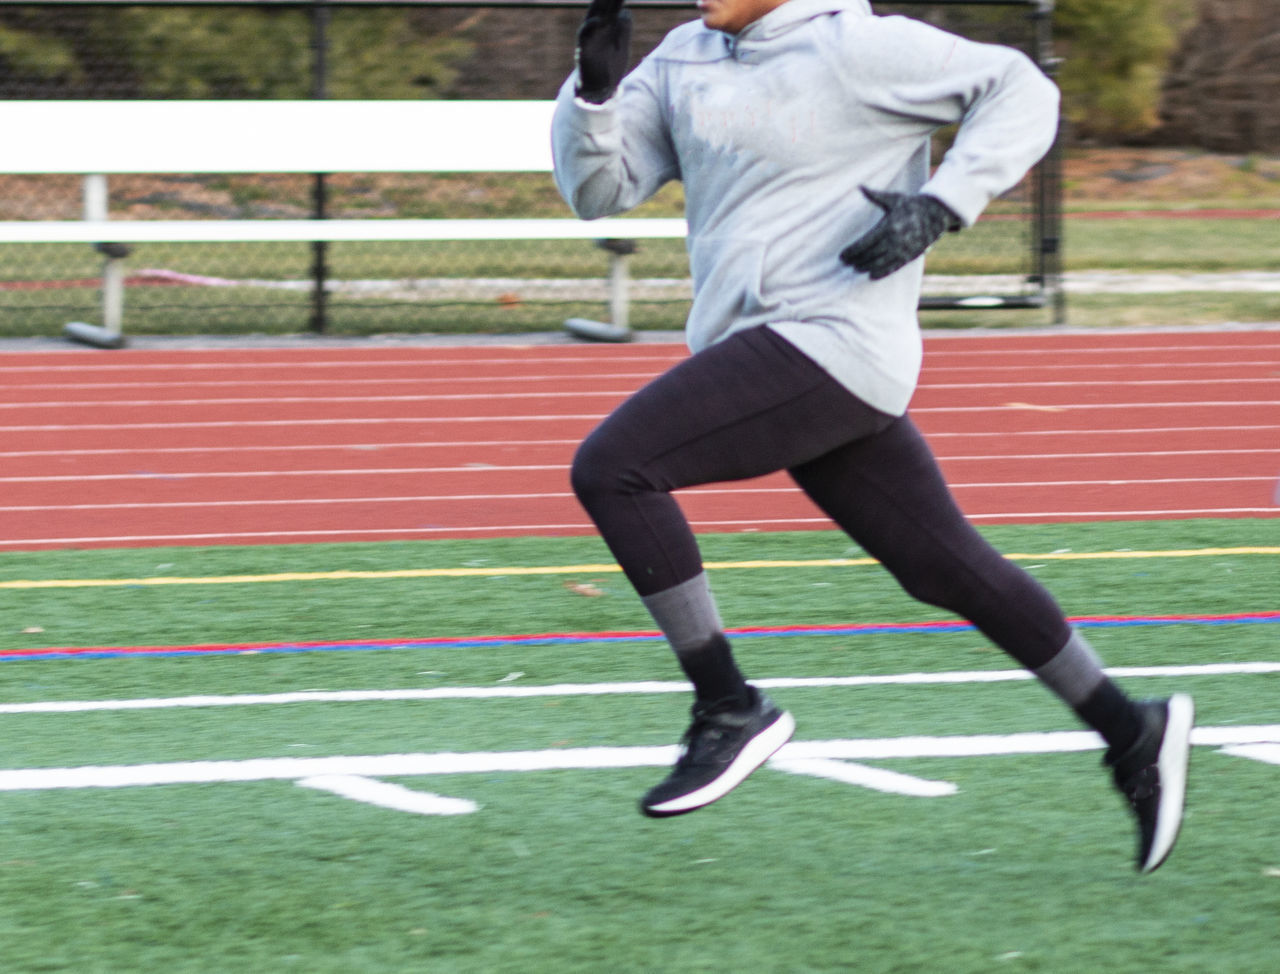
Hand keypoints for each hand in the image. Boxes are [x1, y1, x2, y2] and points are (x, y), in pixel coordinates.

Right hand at [575, 0, 631, 103]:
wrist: (601, 89)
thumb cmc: (611, 68)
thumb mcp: (622, 48)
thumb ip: (624, 32)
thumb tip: (626, 12)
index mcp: (606, 30)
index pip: (610, 9)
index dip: (614, 0)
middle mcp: (596, 32)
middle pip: (600, 10)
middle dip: (606, 0)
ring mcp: (589, 39)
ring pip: (591, 18)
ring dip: (597, 7)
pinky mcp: (583, 50)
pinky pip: (583, 36)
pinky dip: (590, 27)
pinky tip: (598, 21)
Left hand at [839, 187, 958, 279]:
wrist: (937, 213)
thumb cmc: (911, 204)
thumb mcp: (893, 199)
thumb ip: (875, 196)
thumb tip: (860, 186)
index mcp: (888, 226)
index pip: (864, 244)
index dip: (851, 252)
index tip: (842, 256)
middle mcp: (894, 240)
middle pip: (869, 255)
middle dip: (856, 260)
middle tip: (847, 263)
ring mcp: (902, 250)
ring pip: (879, 263)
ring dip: (866, 267)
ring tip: (857, 268)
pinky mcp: (910, 256)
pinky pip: (892, 268)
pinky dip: (881, 273)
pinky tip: (871, 275)